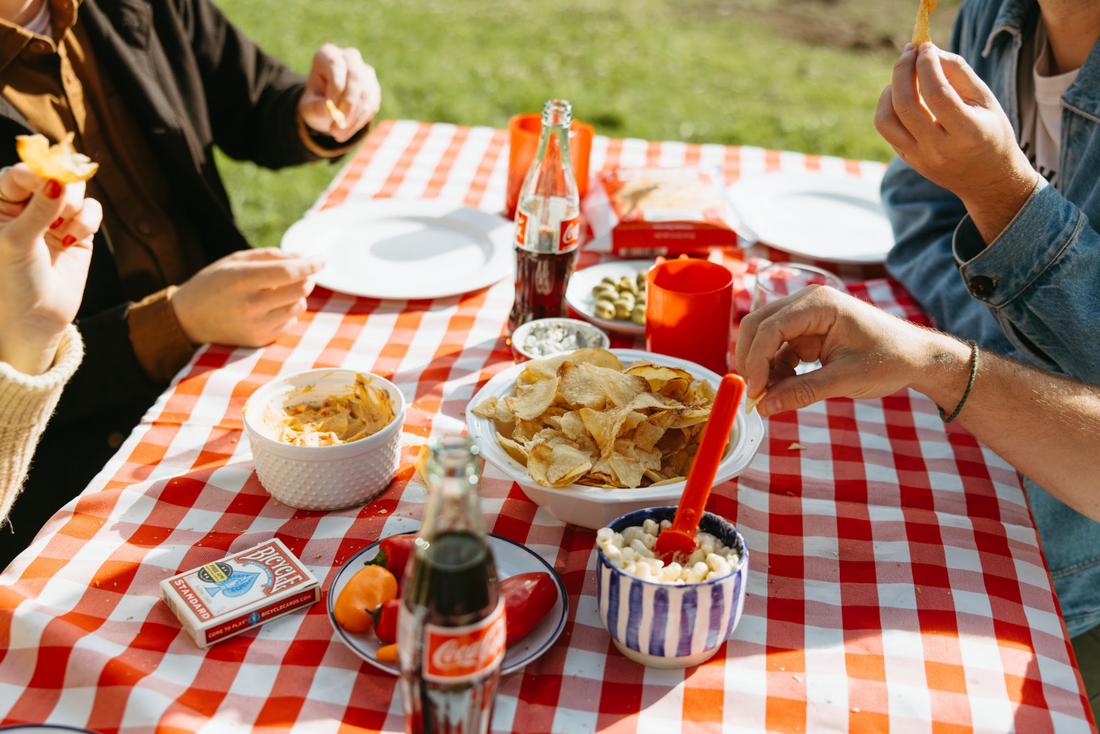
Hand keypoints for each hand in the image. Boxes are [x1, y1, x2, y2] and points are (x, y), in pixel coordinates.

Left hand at [0, 164, 101, 375]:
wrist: (36, 320)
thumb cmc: (13, 282)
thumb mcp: (17, 242)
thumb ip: (38, 209)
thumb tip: (58, 178)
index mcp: (1, 206)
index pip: (19, 175)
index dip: (36, 172)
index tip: (48, 178)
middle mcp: (28, 208)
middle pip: (52, 176)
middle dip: (61, 188)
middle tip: (62, 202)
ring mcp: (55, 219)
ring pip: (75, 190)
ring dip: (74, 205)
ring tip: (64, 227)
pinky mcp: (80, 232)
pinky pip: (92, 210)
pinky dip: (87, 221)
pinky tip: (73, 238)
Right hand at [171, 248, 323, 347]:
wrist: (187, 319)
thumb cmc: (213, 283)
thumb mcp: (235, 261)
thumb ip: (271, 256)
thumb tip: (304, 258)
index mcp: (241, 280)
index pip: (288, 272)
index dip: (310, 264)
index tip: (322, 259)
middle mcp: (249, 305)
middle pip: (300, 290)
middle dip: (306, 278)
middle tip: (299, 273)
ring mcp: (255, 326)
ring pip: (298, 307)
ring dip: (296, 295)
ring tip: (277, 291)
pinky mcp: (259, 341)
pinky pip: (290, 323)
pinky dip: (287, 313)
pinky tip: (268, 308)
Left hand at [299, 44, 380, 143]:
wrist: (328, 108)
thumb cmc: (316, 102)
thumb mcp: (308, 106)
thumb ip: (315, 106)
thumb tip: (327, 109)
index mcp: (329, 55)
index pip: (336, 65)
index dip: (335, 86)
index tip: (329, 107)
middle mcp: (350, 58)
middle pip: (356, 77)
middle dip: (348, 104)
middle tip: (338, 126)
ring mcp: (365, 72)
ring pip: (365, 94)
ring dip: (353, 118)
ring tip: (338, 134)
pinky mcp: (374, 88)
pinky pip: (371, 106)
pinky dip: (360, 122)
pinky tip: (347, 131)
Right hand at [734, 286, 964, 415]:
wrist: (916, 358)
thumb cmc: (890, 359)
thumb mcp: (845, 379)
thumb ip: (802, 392)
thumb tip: (764, 407)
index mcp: (818, 303)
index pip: (771, 326)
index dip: (756, 359)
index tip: (753, 391)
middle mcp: (806, 304)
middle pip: (758, 325)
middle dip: (751, 360)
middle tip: (751, 393)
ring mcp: (805, 318)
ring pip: (764, 338)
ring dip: (761, 367)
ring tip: (769, 395)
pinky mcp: (806, 334)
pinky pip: (778, 350)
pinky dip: (774, 370)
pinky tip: (782, 389)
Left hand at [874, 43, 1039, 242]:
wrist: (987, 179)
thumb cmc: (990, 131)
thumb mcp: (984, 100)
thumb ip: (958, 72)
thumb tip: (927, 51)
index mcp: (967, 133)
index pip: (937, 94)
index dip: (927, 65)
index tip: (925, 47)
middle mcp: (939, 150)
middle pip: (905, 106)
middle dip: (902, 72)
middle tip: (908, 52)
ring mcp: (919, 159)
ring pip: (886, 121)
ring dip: (889, 91)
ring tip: (904, 76)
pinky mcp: (907, 160)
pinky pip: (887, 130)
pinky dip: (889, 106)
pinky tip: (904, 95)